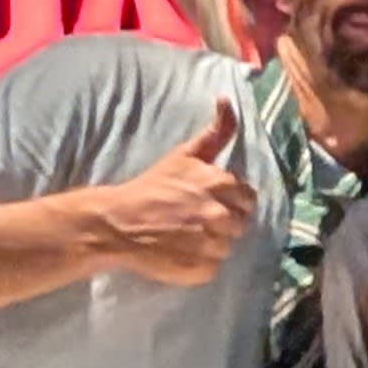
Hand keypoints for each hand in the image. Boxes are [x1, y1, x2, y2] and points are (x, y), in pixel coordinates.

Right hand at [81, 103, 254, 285]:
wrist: (118, 223)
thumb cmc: (152, 187)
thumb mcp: (185, 155)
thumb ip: (215, 132)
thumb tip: (226, 99)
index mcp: (220, 185)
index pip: (249, 198)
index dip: (233, 200)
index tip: (214, 202)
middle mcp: (220, 215)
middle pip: (241, 223)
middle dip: (224, 221)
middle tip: (196, 219)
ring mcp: (212, 244)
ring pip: (228, 246)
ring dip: (212, 243)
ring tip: (186, 236)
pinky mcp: (202, 269)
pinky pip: (214, 267)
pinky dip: (201, 262)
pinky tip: (181, 251)